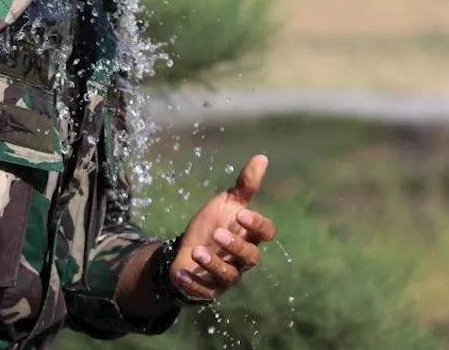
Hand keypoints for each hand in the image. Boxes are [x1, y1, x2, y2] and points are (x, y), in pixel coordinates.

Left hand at [170, 155, 275, 301]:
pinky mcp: (209, 289)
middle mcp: (243, 258)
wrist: (190, 248)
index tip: (241, 213)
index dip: (257, 224)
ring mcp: (227, 275)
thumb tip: (262, 157)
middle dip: (235, 246)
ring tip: (197, 251)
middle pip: (251, 257)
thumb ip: (246, 185)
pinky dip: (193, 284)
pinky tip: (182, 273)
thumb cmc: (214, 224)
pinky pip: (205, 292)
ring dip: (213, 265)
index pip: (266, 233)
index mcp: (250, 235)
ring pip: (228, 276)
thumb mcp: (227, 203)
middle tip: (217, 233)